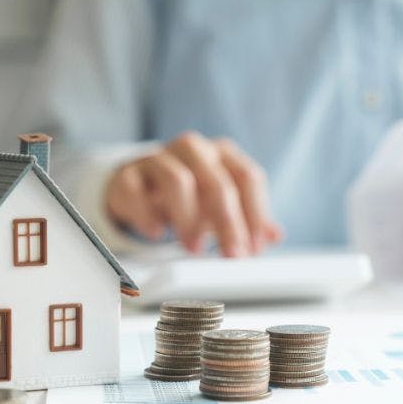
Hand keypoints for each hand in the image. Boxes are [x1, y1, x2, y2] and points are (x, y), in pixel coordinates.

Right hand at [105, 131, 282, 256]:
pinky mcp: (128, 174)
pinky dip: (148, 215)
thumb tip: (274, 236)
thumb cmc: (188, 195)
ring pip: (177, 180)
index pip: (247, 178)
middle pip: (217, 181)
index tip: (255, 247)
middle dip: (227, 223)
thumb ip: (248, 219)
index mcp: (222, 153)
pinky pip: (136, 191)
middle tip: (230, 254)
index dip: (255, 214)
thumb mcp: (221, 204)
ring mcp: (158, 158)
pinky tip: (157, 232)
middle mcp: (193, 149)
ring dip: (189, 219)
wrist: (138, 184)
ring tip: (193, 247)